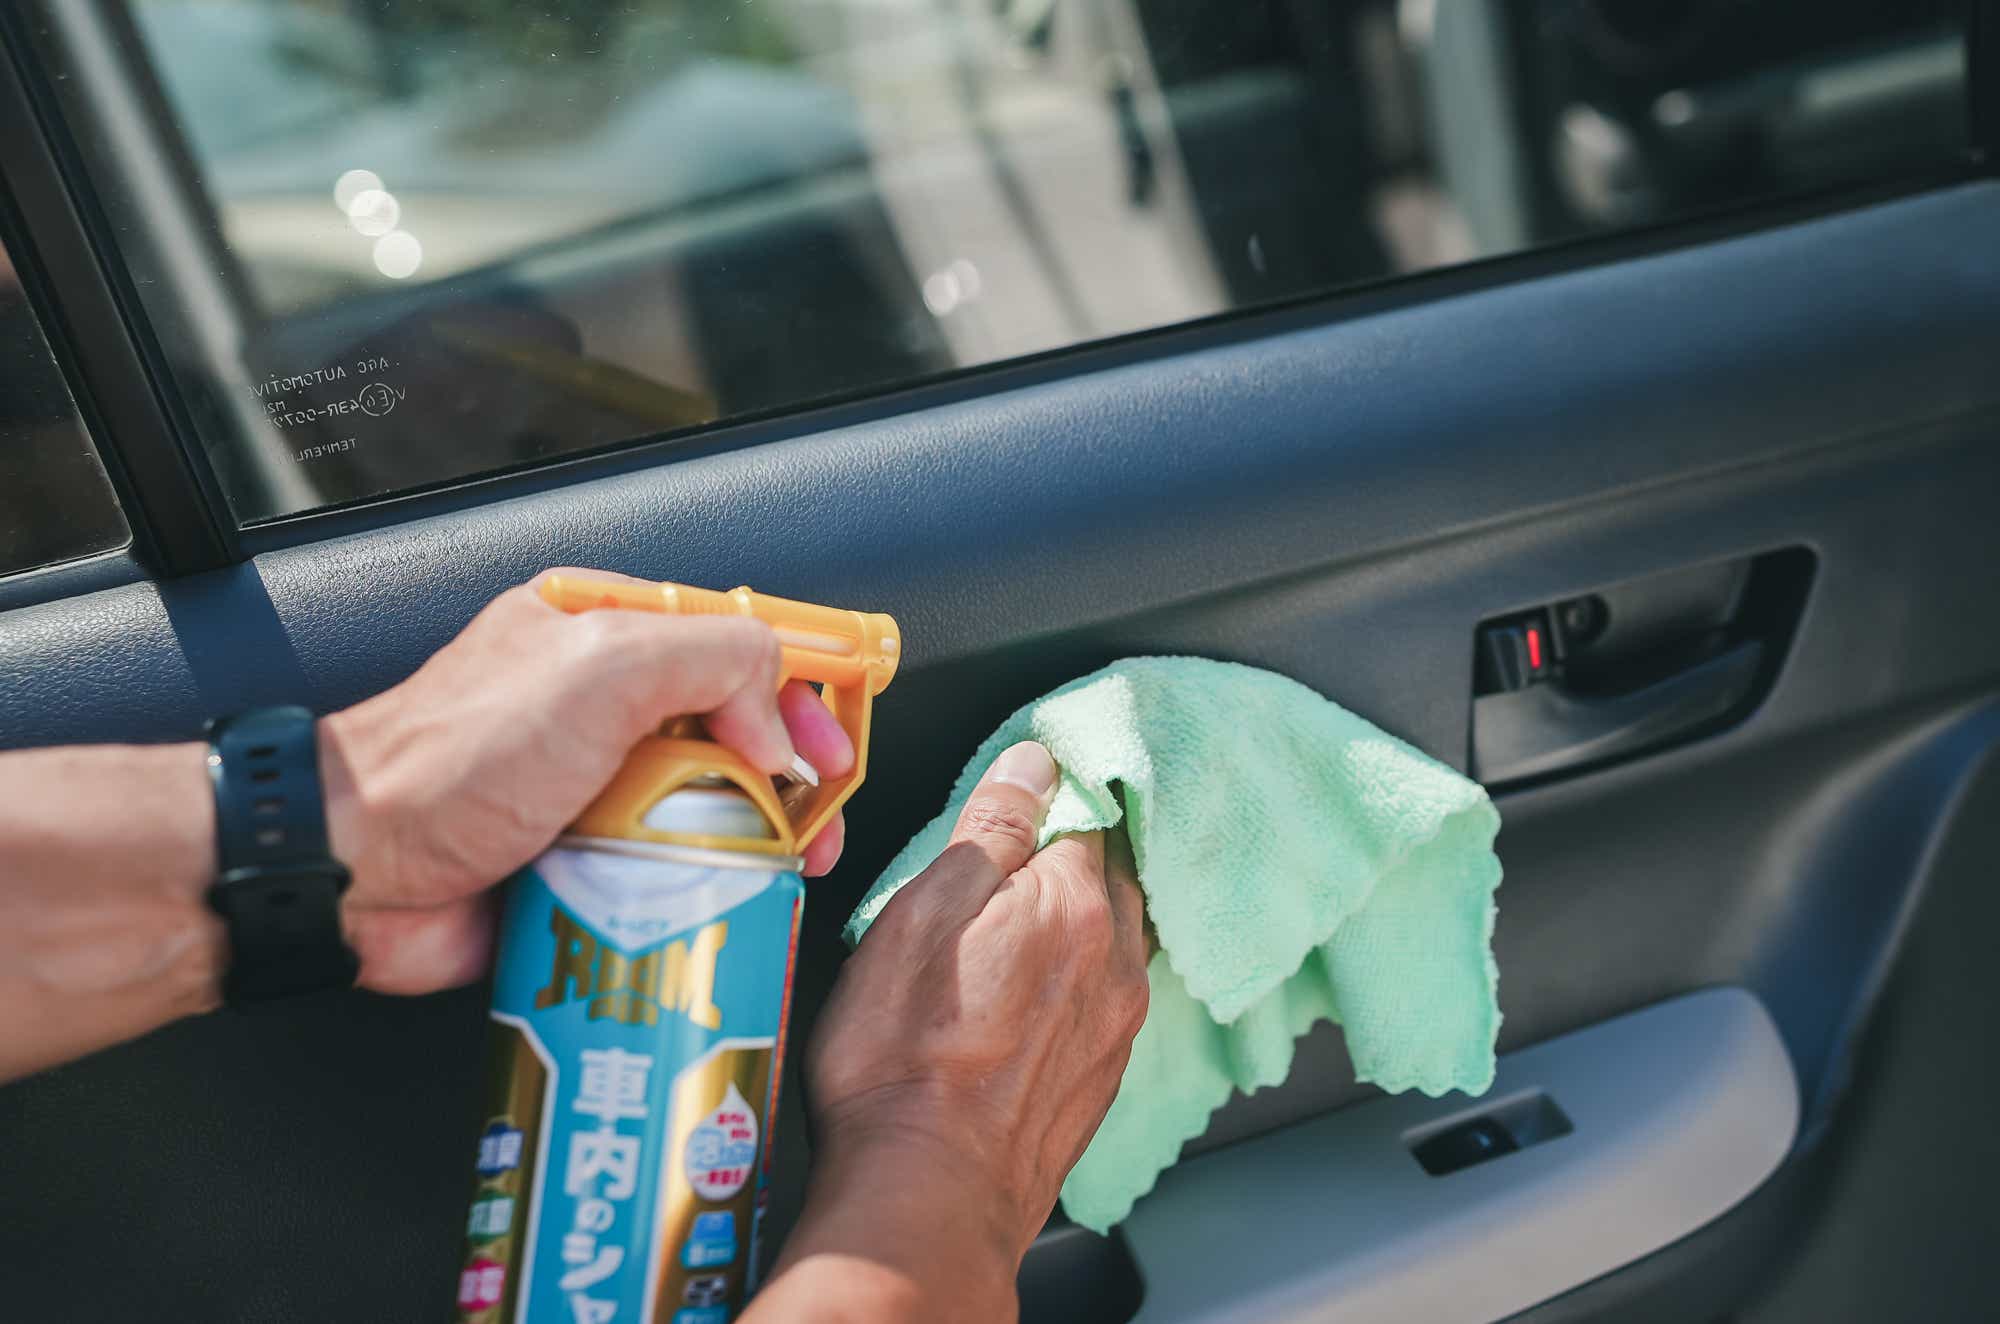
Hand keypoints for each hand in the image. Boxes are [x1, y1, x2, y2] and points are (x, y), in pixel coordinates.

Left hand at [317, 569, 853, 995]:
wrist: (358, 872)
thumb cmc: (448, 761)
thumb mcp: (600, 668)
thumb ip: (712, 658)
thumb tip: (775, 714)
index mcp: (600, 632)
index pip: (731, 642)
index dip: (797, 688)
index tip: (833, 738)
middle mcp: (600, 706)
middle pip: (735, 729)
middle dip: (793, 774)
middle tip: (822, 814)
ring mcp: (594, 787)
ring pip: (712, 807)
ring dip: (763, 839)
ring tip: (792, 866)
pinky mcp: (585, 862)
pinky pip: (671, 872)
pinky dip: (710, 889)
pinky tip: (734, 902)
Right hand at [753, 742, 1149, 1323]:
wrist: (925, 1200)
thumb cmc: (904, 1065)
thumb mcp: (921, 916)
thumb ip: (987, 830)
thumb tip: (1032, 763)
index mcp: (1072, 905)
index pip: (1080, 816)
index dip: (1042, 802)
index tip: (1009, 806)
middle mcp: (1112, 963)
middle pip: (1106, 878)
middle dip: (1066, 859)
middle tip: (1007, 862)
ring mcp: (1113, 1027)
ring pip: (1110, 941)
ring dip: (1074, 923)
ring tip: (1013, 927)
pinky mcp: (1098, 1080)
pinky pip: (1100, 1002)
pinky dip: (1073, 984)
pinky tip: (1026, 1000)